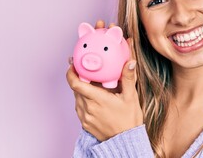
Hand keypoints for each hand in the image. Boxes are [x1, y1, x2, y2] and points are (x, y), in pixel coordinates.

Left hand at [66, 20, 142, 140]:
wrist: (126, 140)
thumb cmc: (129, 119)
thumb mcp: (131, 97)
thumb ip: (128, 78)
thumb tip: (130, 62)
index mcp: (97, 99)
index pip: (76, 84)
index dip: (71, 72)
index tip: (72, 63)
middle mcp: (88, 108)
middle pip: (76, 89)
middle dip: (78, 77)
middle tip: (82, 67)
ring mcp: (85, 116)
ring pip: (77, 98)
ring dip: (81, 89)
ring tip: (90, 82)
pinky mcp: (85, 123)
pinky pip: (80, 107)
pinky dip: (83, 99)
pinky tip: (93, 97)